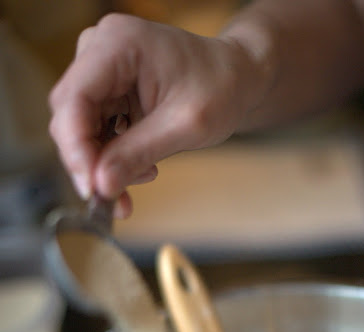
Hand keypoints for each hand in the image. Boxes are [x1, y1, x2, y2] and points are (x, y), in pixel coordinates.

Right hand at [49, 13, 256, 216]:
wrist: (236, 79)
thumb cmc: (221, 87)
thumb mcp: (185, 126)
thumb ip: (138, 154)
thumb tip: (101, 185)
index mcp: (118, 44)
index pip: (74, 99)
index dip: (75, 148)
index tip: (90, 188)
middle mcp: (100, 51)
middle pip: (70, 116)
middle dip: (89, 162)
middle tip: (113, 199)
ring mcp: (102, 71)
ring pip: (80, 130)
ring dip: (102, 165)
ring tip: (140, 183)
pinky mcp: (108, 92)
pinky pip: (95, 133)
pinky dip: (111, 159)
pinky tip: (139, 171)